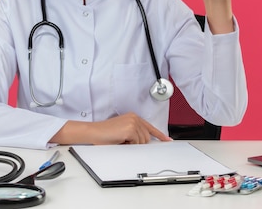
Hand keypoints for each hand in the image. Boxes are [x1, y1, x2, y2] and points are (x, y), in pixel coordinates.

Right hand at [53, 112, 171, 144]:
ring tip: (120, 140)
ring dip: (132, 145)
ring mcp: (133, 122)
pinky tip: (120, 140)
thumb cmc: (105, 134)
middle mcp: (134, 117)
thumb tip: (144, 142)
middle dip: (138, 143)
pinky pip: (136, 143)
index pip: (150, 127)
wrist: (93, 132)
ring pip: (142, 141)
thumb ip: (134, 134)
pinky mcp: (130, 129)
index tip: (167, 140)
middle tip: (124, 142)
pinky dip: (129, 145)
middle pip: (147, 137)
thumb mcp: (123, 132)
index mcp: (133, 117)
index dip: (160, 135)